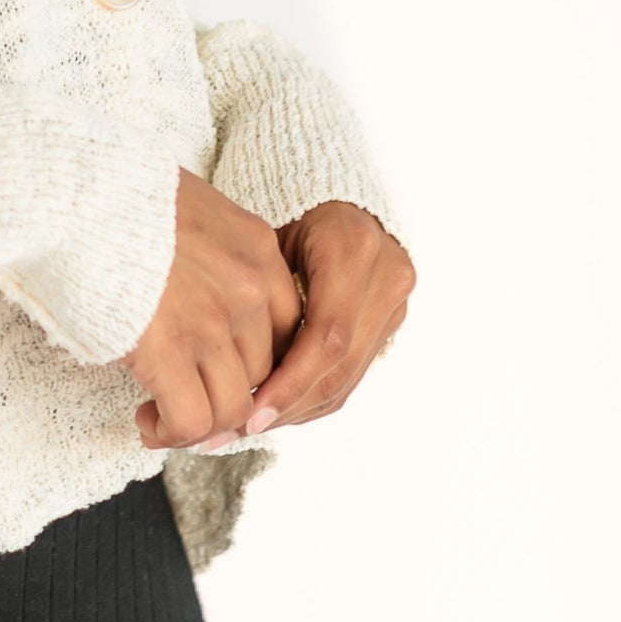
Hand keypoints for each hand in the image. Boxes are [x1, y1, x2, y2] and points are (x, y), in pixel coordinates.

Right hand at [127, 169, 303, 451]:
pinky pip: (192, 420)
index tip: (219, 369)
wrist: (67, 190)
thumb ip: (213, 250)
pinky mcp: (168, 351)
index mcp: (254, 246)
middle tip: (189, 399)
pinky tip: (147, 421)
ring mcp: (212, 321)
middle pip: (264, 371)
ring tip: (162, 418)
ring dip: (201, 423)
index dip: (253, 359)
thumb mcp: (187, 205)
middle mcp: (247, 286)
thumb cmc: (111, 192)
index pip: (284, 326)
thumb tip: (202, 292)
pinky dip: (172, 433)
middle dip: (228, 394)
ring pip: (233, 405)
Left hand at [242, 202, 414, 433]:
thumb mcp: (266, 239)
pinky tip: (279, 408)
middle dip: (289, 406)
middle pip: (340, 365)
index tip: (249, 412)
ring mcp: (396, 300)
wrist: (333, 192)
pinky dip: (315, 396)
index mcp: (353, 247)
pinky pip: (354, 373)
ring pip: (349, 378)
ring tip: (250, 426)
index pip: (327, 337)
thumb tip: (225, 371)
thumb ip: (258, 296)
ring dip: (300, 410)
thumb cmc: (285, 209)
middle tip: (239, 429)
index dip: (289, 382)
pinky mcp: (392, 319)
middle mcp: (387, 275)